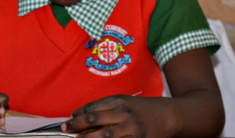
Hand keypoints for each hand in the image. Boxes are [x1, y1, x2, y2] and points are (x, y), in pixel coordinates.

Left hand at [61, 95, 177, 137]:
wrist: (169, 116)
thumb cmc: (143, 109)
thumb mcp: (125, 102)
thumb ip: (106, 108)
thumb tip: (82, 117)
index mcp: (120, 101)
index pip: (92, 107)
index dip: (79, 114)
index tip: (70, 119)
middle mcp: (124, 114)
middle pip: (94, 120)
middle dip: (76, 126)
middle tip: (65, 129)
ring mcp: (132, 129)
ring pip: (104, 136)